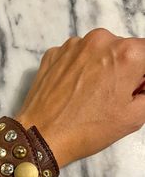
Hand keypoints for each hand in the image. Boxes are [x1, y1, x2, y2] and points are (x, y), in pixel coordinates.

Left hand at [16, 28, 144, 167]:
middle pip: (123, 51)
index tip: (135, 89)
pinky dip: (78, 69)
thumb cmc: (88, 129)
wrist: (41, 136)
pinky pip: (75, 57)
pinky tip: (73, 90)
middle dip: (123, 70)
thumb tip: (142, 83)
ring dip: (100, 68)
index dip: (143, 75)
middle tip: (112, 95)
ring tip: (89, 95)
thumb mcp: (134, 117)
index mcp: (126, 54)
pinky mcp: (54, 53)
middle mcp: (100, 40)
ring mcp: (73, 45)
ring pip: (98, 52)